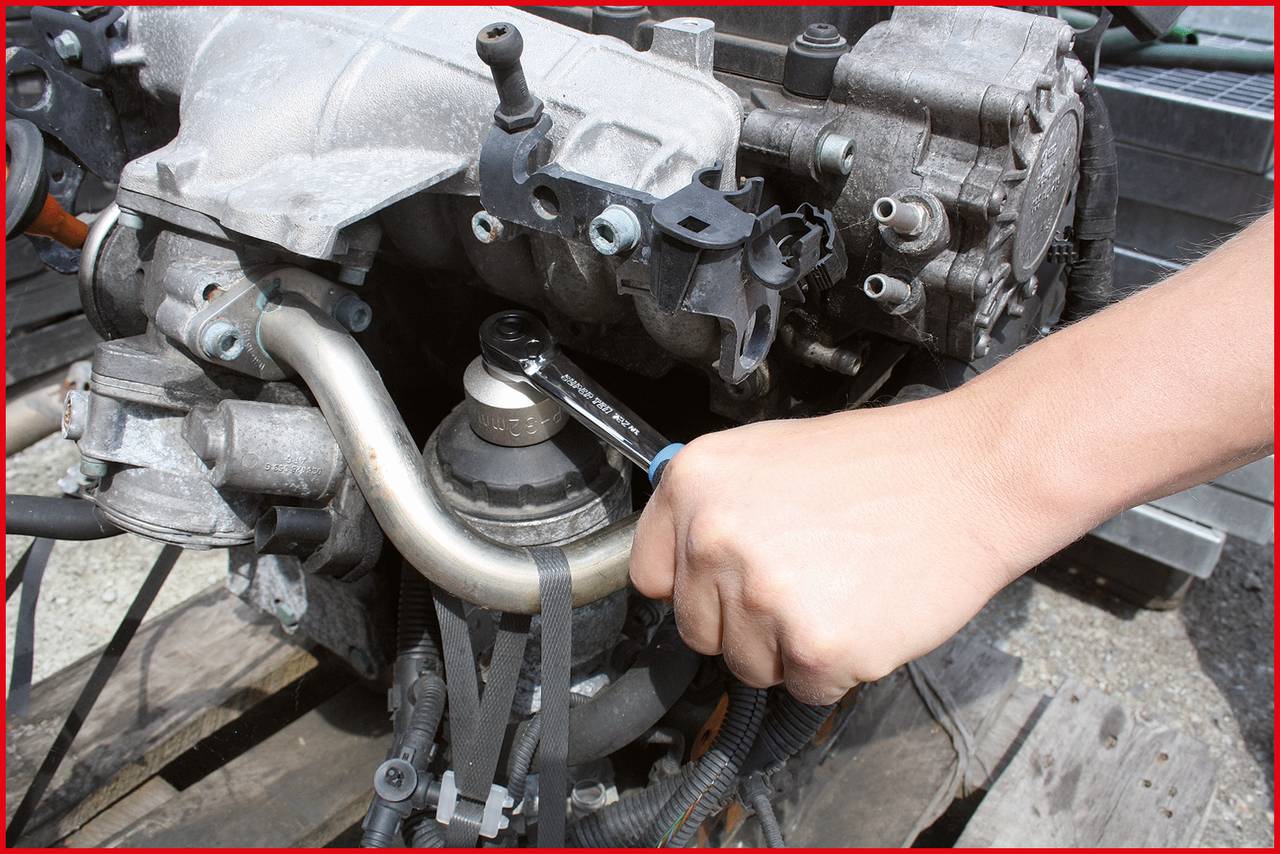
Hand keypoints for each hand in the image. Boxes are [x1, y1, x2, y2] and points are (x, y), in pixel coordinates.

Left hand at [629, 392, 1059, 703]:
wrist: (969, 476)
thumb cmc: (884, 464)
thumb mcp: (767, 456)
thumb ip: (713, 509)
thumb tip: (679, 558)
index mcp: (694, 481)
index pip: (649, 574)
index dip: (692, 584)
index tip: (723, 584)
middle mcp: (714, 536)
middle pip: (697, 629)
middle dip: (744, 619)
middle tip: (806, 575)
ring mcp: (762, 595)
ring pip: (747, 665)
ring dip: (790, 646)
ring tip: (841, 585)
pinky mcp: (814, 646)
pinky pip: (805, 688)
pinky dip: (836, 667)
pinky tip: (864, 611)